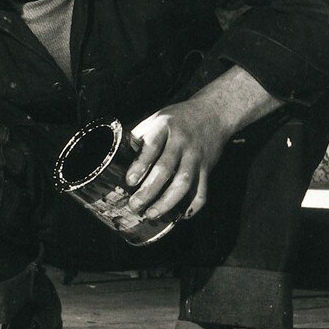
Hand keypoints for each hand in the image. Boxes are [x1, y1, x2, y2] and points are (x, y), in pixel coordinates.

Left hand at [124, 98, 228, 220]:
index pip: (152, 147)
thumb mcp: (155, 121)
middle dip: (149, 190)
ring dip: (167, 202)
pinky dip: (194, 205)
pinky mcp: (207, 168)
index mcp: (164, 127)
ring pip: (184, 182)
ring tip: (152, 214)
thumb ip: (139, 139)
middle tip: (135, 206)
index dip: (140, 165)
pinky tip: (182, 215)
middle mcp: (181, 142)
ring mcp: (196, 155)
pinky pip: (202, 189)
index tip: (130, 182)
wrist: (212, 113)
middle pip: (166, 168)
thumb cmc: (176, 119)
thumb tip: (116, 161)